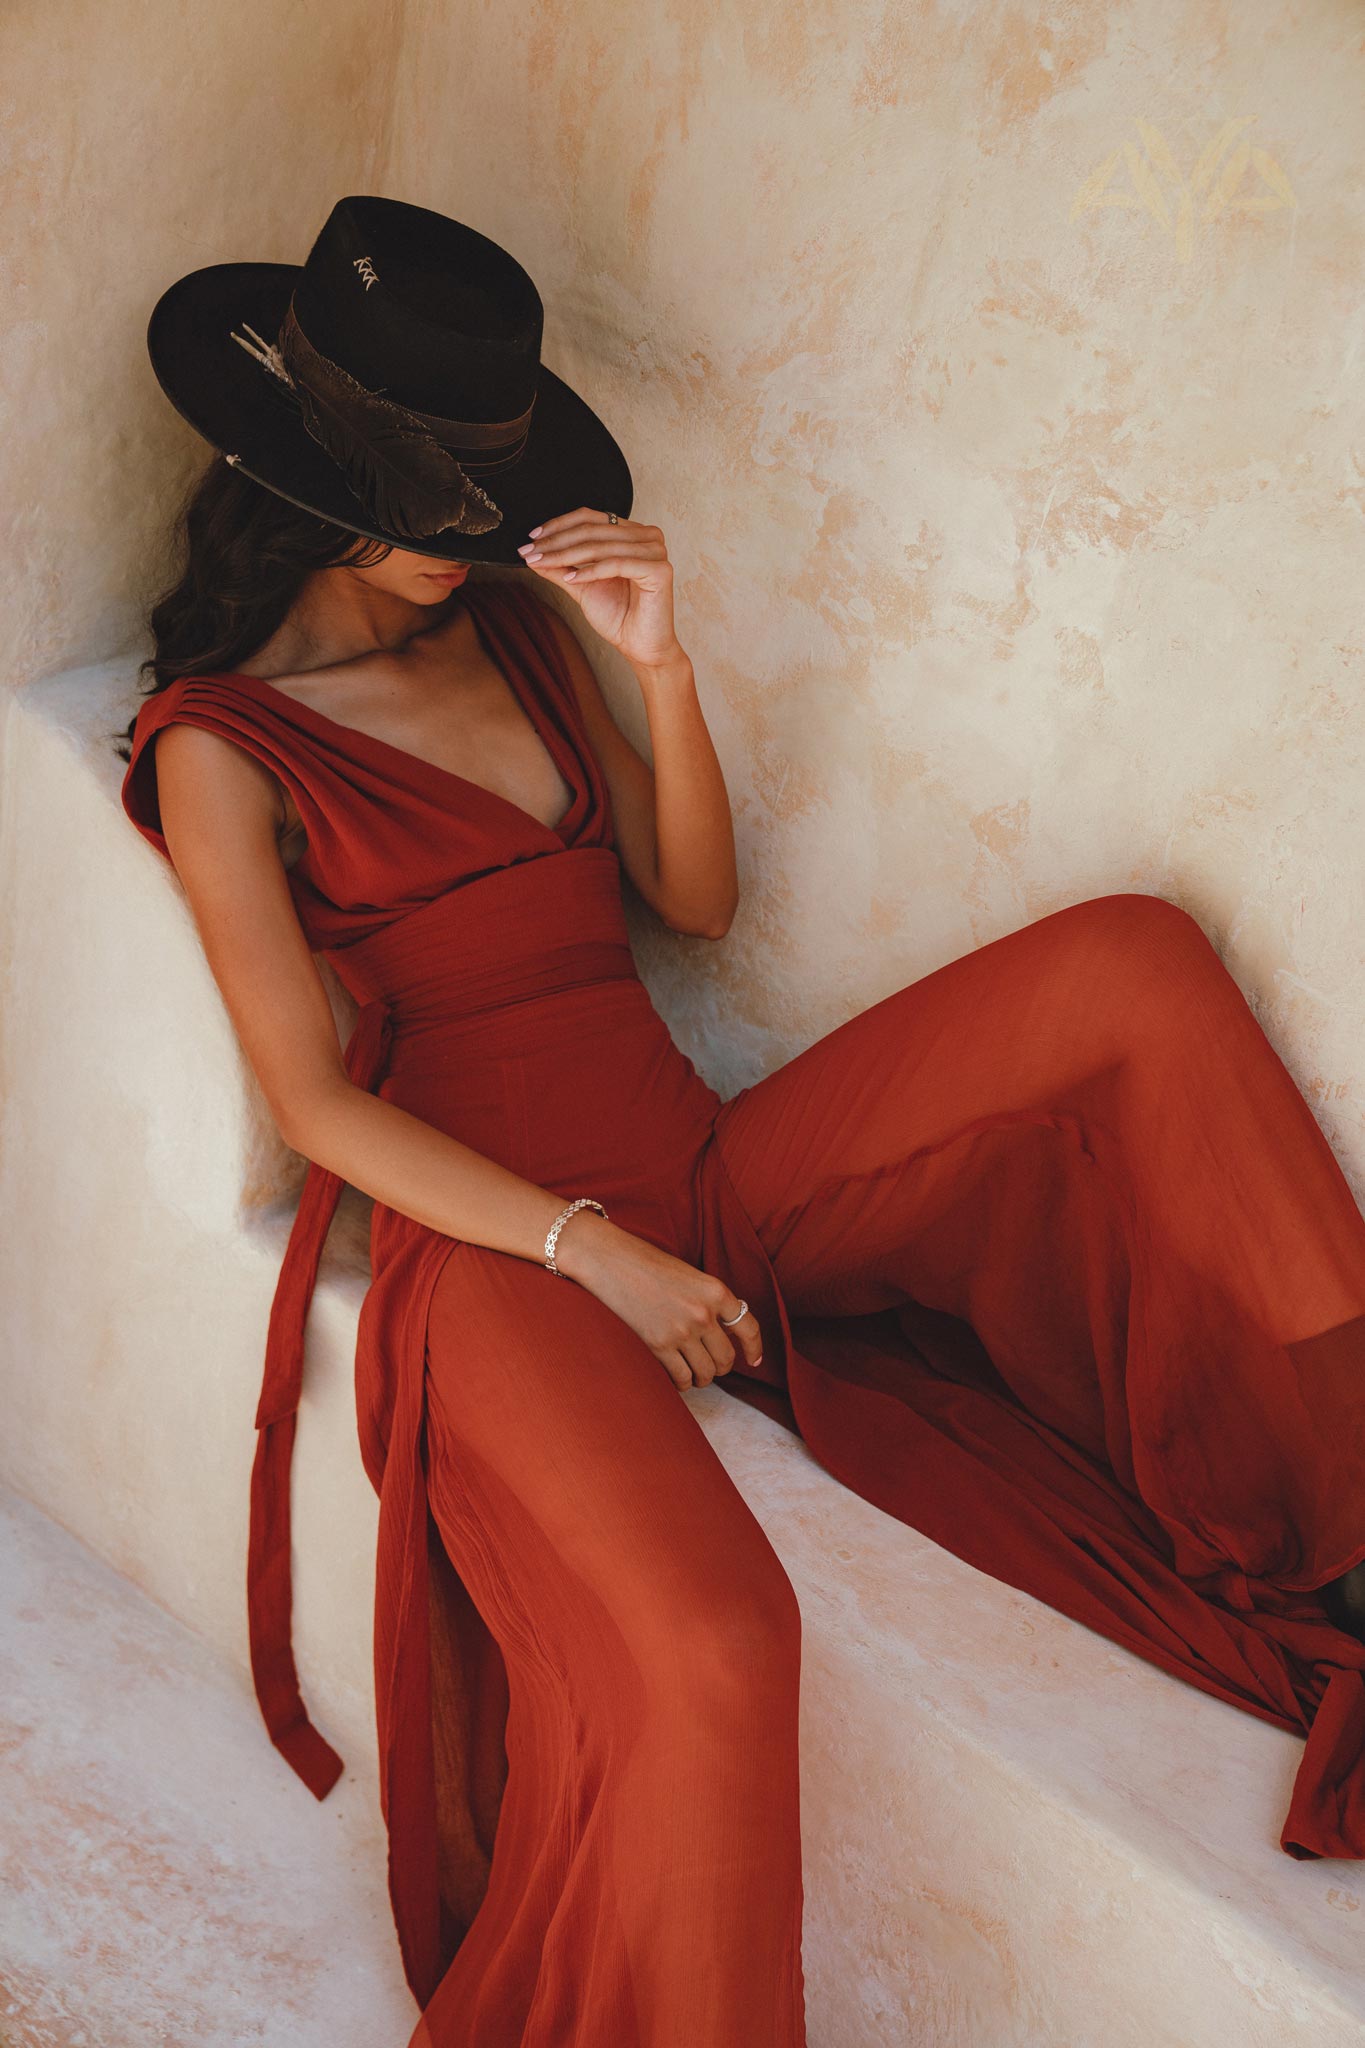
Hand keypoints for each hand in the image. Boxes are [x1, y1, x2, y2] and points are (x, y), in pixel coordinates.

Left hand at [517, 508, 682, 671]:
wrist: (640, 647)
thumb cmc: (619, 617)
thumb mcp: (581, 586)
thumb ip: (560, 567)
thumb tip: (532, 554)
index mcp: (631, 534)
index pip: (590, 518)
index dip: (559, 525)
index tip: (533, 538)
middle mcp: (646, 537)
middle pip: (593, 530)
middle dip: (557, 542)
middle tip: (531, 551)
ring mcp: (655, 551)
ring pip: (602, 547)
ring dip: (567, 555)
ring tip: (544, 563)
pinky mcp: (659, 569)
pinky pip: (617, 564)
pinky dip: (590, 571)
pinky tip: (571, 578)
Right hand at [553, 1208, 764, 1390]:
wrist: (610, 1260)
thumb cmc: (647, 1263)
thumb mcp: (690, 1276)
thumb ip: (709, 1301)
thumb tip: (722, 1331)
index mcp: (716, 1291)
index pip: (749, 1327)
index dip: (755, 1348)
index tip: (754, 1361)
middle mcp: (704, 1313)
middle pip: (727, 1357)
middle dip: (721, 1367)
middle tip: (711, 1366)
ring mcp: (682, 1331)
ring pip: (707, 1373)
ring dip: (703, 1378)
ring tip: (694, 1374)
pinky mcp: (658, 1345)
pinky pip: (682, 1378)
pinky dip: (683, 1383)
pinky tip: (678, 1378)